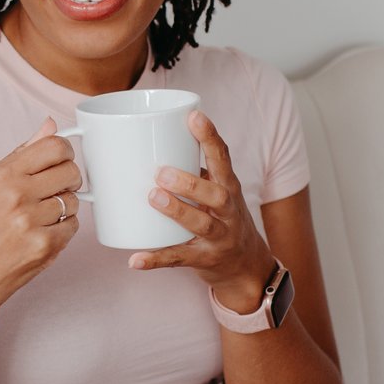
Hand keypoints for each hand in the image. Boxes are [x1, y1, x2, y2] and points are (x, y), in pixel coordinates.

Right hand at [0, 115, 85, 313]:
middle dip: (68, 179)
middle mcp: (17, 196)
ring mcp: (31, 222)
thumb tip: (51, 125)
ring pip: (74, 201)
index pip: (53, 146)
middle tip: (55, 189)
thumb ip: (22, 153)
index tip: (62, 159)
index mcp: (3, 175)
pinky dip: (63, 229)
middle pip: (70, 171)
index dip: (64, 151)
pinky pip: (73, 226)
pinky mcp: (45, 246)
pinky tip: (42, 232)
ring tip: (41, 216)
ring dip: (64, 207)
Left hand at [126, 109, 274, 311]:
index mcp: (229, 188)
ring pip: (202, 224)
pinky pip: (179, 259)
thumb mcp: (219, 193)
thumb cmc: (225, 219)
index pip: (224, 158)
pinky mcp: (205, 260)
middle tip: (161, 172)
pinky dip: (156, 259)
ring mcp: (220, 238)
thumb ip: (194, 172)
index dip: (210, 137)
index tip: (194, 117)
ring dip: (177, 211)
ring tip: (153, 198)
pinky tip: (135, 259)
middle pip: (217, 195)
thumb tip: (149, 146)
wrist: (248, 266)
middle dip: (190, 183)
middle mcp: (229, 211)